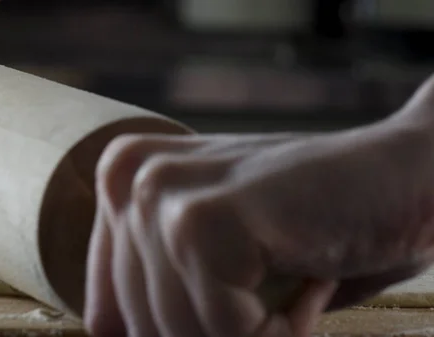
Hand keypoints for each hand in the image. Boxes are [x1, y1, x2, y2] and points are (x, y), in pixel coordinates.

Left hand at [84, 76, 433, 336]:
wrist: (405, 177)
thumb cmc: (312, 226)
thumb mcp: (211, 259)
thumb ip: (161, 293)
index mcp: (120, 182)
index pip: (111, 315)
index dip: (174, 335)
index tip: (230, 320)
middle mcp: (128, 178)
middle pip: (145, 329)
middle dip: (223, 333)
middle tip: (273, 290)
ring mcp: (160, 193)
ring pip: (182, 335)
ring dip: (254, 333)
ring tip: (293, 276)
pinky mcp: (204, 219)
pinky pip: (225, 332)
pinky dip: (281, 331)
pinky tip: (309, 274)